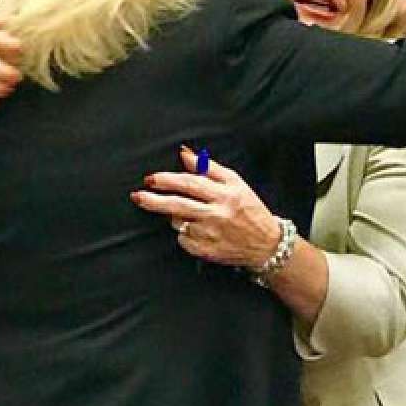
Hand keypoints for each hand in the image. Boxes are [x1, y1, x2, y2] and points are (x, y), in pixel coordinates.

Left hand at [130, 147, 279, 270]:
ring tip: (188, 214)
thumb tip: (185, 154)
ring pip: (179, 223)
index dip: (168, 180)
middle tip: (138, 196)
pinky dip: (184, 233)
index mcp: (225, 195)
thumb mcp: (235, 183)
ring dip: (175, 217)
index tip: (151, 179)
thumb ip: (209, 168)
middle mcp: (217, 214)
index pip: (190, 184)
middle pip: (178, 205)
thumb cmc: (250, 210)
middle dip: (154, 200)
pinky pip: (183, 240)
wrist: (267, 245)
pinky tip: (198, 230)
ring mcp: (211, 235)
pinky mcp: (207, 252)